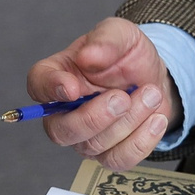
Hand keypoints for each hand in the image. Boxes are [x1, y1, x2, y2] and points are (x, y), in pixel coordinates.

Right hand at [26, 17, 174, 171]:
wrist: (153, 77)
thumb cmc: (127, 55)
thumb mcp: (120, 33)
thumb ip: (105, 40)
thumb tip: (88, 56)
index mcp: (58, 75)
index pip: (39, 85)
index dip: (51, 89)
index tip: (72, 87)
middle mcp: (64, 111)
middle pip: (60, 131)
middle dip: (93, 118)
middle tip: (122, 97)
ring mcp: (85, 137)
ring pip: (94, 146)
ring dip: (128, 122)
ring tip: (150, 94)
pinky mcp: (109, 153)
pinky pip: (118, 160)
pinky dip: (141, 140)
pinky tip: (156, 118)